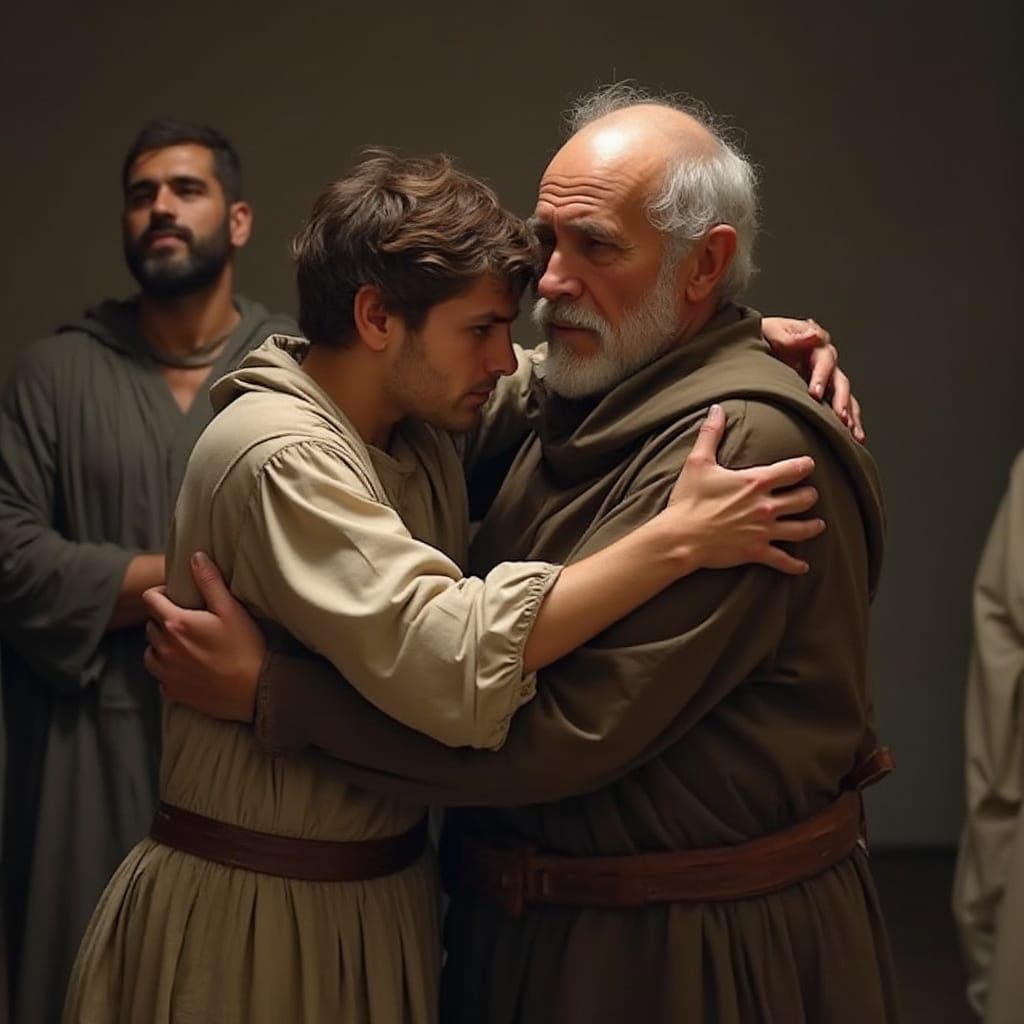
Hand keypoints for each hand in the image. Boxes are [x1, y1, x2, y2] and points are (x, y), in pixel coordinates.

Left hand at [143, 552, 265, 722]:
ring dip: (162, 644)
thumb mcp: (231, 609)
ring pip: (151, 651)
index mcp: (176, 624)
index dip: (161, 593)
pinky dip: (168, 667)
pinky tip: (189, 666)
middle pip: (150, 624)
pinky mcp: (173, 691)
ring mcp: (166, 672)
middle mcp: (164, 648)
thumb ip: (210, 581)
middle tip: (188, 619)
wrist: (254, 690)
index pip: (150, 599)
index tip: (178, 597)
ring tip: (186, 643)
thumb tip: (195, 557)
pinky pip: (160, 675)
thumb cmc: (245, 647)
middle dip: (163, 618)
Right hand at [666, 404, 824, 574]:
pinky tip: (803, 566)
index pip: (792, 470)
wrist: (681, 536)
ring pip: (801, 529)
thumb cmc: (688, 500)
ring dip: (812, 526)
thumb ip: (711, 434)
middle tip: (810, 495)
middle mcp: (766, 506)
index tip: (808, 465)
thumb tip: (716, 409)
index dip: (804, 466)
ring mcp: (763, 531)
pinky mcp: (756, 552)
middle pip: (803, 499)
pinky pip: (783, 560)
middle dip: (810, 495)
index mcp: (756, 482)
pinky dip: (795, 565)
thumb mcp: (698, 462)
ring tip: (818, 524)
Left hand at [761, 316, 864, 442]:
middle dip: (840, 400)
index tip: (815, 394)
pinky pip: (840, 408)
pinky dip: (849, 422)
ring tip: (851, 432)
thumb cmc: (760, 338)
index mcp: (813, 344)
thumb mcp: (769, 331)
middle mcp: (823, 362)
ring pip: (844, 396)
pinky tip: (853, 438)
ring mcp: (825, 379)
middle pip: (839, 380)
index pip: (824, 359)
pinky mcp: (822, 393)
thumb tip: (815, 335)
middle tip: (839, 417)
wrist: (751, 350)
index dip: (822, 376)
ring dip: (850, 414)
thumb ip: (788, 335)